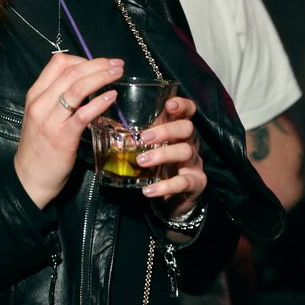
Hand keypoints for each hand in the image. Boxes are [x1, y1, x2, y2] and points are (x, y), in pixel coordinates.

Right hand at [14, 53, 123, 208]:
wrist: (29, 179)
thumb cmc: (39, 147)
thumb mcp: (41, 116)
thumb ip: (57, 98)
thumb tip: (84, 83)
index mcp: (35, 94)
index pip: (58, 63)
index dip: (82, 58)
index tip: (98, 65)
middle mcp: (41, 103)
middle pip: (72, 71)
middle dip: (98, 64)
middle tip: (117, 64)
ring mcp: (51, 119)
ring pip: (77, 87)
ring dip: (102, 76)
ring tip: (118, 73)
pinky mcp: (63, 137)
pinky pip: (83, 113)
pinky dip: (100, 102)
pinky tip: (112, 96)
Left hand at [135, 97, 206, 217]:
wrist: (171, 200)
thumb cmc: (158, 166)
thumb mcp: (148, 149)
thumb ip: (135, 137)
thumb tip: (109, 127)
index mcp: (178, 130)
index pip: (188, 110)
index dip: (182, 104)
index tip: (169, 104)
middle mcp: (189, 143)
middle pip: (187, 128)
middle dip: (166, 130)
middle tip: (144, 138)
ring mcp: (194, 163)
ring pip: (186, 151)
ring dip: (162, 154)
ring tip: (141, 161)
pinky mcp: (195, 183)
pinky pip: (184, 182)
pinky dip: (166, 186)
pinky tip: (149, 190)